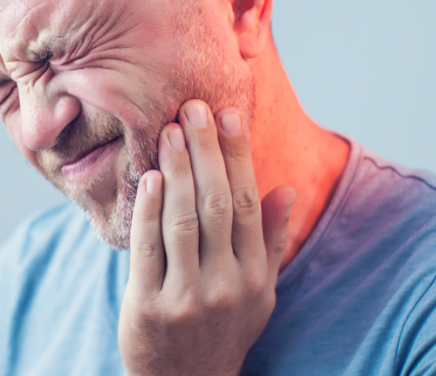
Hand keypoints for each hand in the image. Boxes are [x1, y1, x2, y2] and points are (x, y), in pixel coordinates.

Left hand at [118, 100, 295, 375]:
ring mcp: (187, 298)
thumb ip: (271, 241)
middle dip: (206, 152)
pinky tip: (148, 177)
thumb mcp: (260, 292)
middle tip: (193, 108)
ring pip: (183, 222)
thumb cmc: (224, 327)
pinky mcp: (149, 308)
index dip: (238, 156)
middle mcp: (226, 285)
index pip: (250, 204)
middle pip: (218, 205)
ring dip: (177, 171)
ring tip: (170, 131)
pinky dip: (147, 210)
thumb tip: (287, 189)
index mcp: (255, 276)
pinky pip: (148, 249)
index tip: (230, 114)